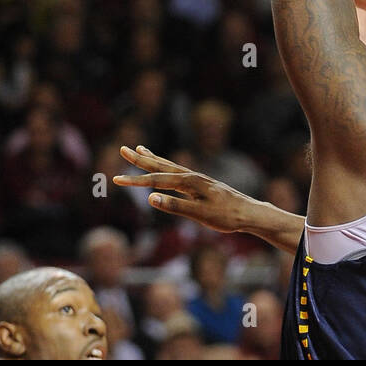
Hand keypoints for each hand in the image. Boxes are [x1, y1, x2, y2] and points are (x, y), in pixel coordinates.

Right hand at [114, 145, 252, 233]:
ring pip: (168, 165)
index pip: (157, 180)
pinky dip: (166, 167)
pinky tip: (162, 167)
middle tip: (122, 149)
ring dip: (152, 158)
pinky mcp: (199, 184)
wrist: (249, 212)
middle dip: (140, 159)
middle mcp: (192, 176)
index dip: (135, 181)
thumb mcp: (200, 215)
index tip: (116, 180)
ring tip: (138, 149)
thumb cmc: (227, 216)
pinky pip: (177, 172)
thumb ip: (175, 206)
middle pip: (161, 165)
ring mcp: (196, 179)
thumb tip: (150, 198)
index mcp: (190, 182)